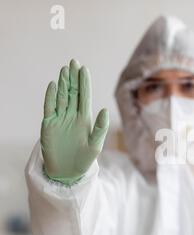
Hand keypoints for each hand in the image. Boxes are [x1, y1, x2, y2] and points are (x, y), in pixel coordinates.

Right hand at [41, 59, 108, 184]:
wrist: (67, 172)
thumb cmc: (84, 159)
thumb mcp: (95, 145)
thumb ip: (100, 128)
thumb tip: (104, 109)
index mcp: (85, 119)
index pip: (85, 97)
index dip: (84, 83)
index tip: (84, 69)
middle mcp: (72, 116)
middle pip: (72, 93)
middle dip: (73, 78)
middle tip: (74, 62)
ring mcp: (60, 119)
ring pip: (61, 97)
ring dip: (63, 84)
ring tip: (65, 70)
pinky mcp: (48, 124)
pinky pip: (49, 107)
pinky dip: (50, 96)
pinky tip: (52, 85)